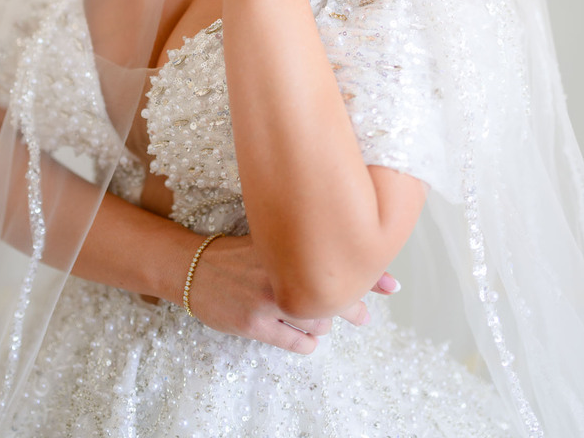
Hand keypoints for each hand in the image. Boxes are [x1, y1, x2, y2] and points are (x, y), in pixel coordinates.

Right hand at [187, 234, 398, 354]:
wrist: (190, 267)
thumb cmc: (233, 253)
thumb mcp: (267, 241)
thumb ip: (302, 248)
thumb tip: (342, 255)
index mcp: (285, 245)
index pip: (335, 259)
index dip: (367, 273)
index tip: (392, 283)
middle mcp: (279, 269)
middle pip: (332, 293)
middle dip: (352, 306)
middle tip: (364, 315)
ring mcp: (266, 298)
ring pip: (317, 320)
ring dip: (320, 321)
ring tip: (311, 315)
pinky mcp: (254, 324)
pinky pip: (298, 342)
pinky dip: (306, 341)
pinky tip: (303, 336)